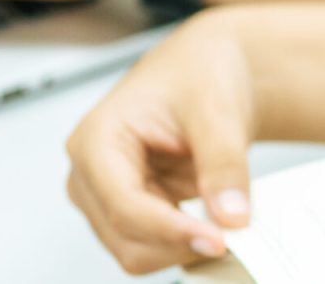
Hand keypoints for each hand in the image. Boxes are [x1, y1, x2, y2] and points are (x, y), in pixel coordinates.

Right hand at [66, 11, 261, 273]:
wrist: (206, 72)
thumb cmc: (196, 74)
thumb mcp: (217, 110)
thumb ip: (223, 164)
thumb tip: (230, 215)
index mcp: (96, 139)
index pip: (125, 205)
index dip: (171, 230)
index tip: (217, 239)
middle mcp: (90, 174)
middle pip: (127, 238)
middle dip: (180, 243)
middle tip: (233, 235)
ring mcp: (107, 198)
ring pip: (139, 252)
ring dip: (184, 246)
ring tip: (226, 221)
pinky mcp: (131, 212)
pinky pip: (157, 247)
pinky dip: (188, 243)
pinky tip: (215, 222)